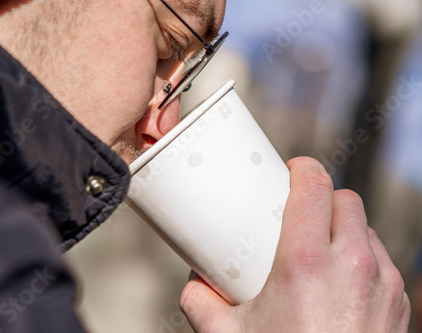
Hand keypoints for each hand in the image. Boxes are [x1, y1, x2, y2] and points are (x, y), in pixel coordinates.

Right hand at [180, 157, 409, 331]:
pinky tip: (342, 280)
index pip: (314, 186)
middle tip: (300, 213)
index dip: (303, 168)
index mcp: (306, 262)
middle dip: (322, 198)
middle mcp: (351, 264)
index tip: (292, 169)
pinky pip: (381, 259)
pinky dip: (362, 258)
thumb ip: (200, 302)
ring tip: (320, 247)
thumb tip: (193, 284)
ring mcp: (381, 283)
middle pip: (345, 200)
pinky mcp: (398, 302)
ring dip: (343, 228)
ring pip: (365, 228)